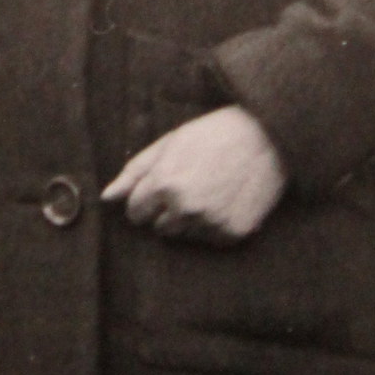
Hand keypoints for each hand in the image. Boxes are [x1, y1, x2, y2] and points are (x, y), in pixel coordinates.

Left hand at [101, 105, 286, 244]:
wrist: (267, 137)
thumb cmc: (214, 134)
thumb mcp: (170, 143)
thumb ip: (135, 172)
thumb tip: (107, 198)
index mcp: (164, 184)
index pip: (135, 212)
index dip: (146, 199)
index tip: (161, 186)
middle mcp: (185, 208)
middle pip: (158, 228)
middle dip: (168, 211)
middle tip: (192, 185)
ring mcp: (210, 223)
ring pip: (183, 235)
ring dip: (190, 219)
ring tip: (211, 191)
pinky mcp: (233, 234)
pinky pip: (210, 239)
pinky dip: (214, 225)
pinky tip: (227, 200)